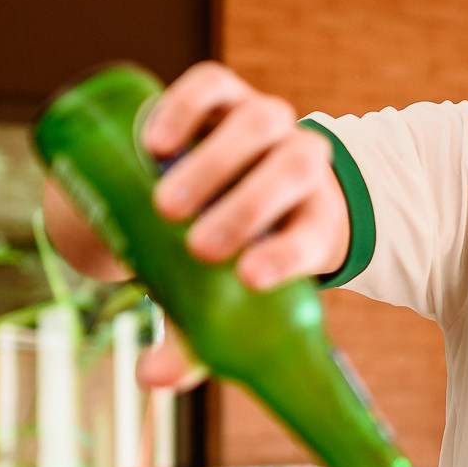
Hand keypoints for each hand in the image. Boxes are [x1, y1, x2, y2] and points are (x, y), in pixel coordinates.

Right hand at [42, 62, 350, 389]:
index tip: (249, 278)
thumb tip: (152, 380)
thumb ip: (192, 339)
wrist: (205, 185)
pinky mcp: (221, 93)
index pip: (315, 232)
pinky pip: (214, 85)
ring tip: (166, 204)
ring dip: (219, 162)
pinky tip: (153, 141)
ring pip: (262, 123)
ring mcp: (261, 124)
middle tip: (198, 246)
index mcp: (311, 219)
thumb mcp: (214, 295)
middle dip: (251, 208)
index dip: (291, 254)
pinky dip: (188, 105)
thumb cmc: (218, 254)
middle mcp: (297, 165)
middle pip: (298, 169)